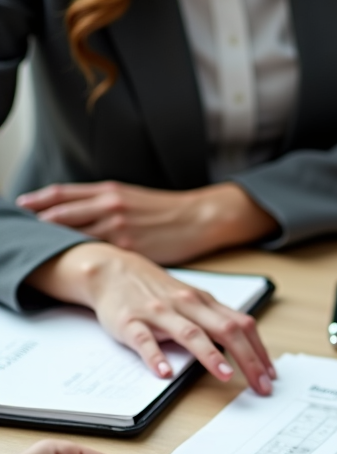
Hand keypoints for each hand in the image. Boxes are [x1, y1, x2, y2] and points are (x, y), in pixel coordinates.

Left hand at [16, 181, 276, 265]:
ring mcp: (118, 226)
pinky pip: (98, 251)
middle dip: (37, 220)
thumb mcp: (135, 199)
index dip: (39, 199)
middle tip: (17, 228)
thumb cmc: (170, 212)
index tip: (21, 205)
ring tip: (35, 247)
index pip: (63, 194)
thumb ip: (108, 205)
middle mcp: (109, 205)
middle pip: (61, 212)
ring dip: (53, 239)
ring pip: (75, 233)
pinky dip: (81, 255)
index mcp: (109, 191)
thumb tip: (85, 218)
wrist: (201, 218)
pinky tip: (72, 263)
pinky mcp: (131, 246)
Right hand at [27, 242, 275, 393]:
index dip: (260, 350)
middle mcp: (188, 306)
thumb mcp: (193, 301)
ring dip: (210, 355)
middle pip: (226, 330)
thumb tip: (245, 349)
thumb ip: (215, 321)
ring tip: (225, 376)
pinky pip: (144, 340)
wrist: (113, 270)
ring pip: (190, 333)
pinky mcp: (131, 322)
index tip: (271, 375)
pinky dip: (154, 356)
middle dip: (248, 359)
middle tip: (261, 385)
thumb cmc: (158, 292)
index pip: (242, 325)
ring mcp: (159, 313)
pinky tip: (164, 373)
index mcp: (206, 303)